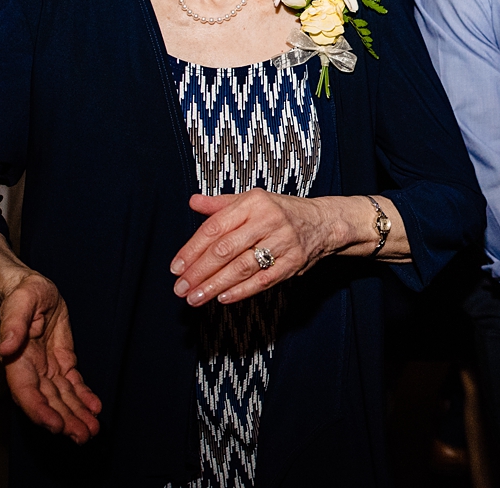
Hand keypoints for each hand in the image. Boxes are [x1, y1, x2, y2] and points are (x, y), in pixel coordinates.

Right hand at [0, 273, 101, 443]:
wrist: (32, 288)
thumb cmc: (23, 293)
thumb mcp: (19, 301)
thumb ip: (12, 325)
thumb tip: (5, 348)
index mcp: (18, 359)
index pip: (26, 391)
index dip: (39, 410)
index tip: (55, 425)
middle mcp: (31, 369)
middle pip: (47, 401)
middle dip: (64, 420)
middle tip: (82, 436)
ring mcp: (47, 367)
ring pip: (62, 397)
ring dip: (76, 415)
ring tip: (91, 431)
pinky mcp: (61, 360)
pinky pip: (72, 383)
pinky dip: (83, 396)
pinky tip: (94, 408)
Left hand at [170, 190, 336, 306]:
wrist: (322, 222)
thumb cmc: (281, 211)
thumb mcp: (251, 200)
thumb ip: (220, 204)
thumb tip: (193, 202)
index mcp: (253, 202)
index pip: (215, 227)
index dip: (192, 250)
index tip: (176, 268)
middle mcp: (268, 220)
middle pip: (225, 249)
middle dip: (199, 272)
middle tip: (181, 289)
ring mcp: (283, 241)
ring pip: (242, 267)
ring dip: (215, 285)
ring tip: (196, 298)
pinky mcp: (294, 262)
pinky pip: (264, 280)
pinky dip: (242, 291)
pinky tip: (223, 298)